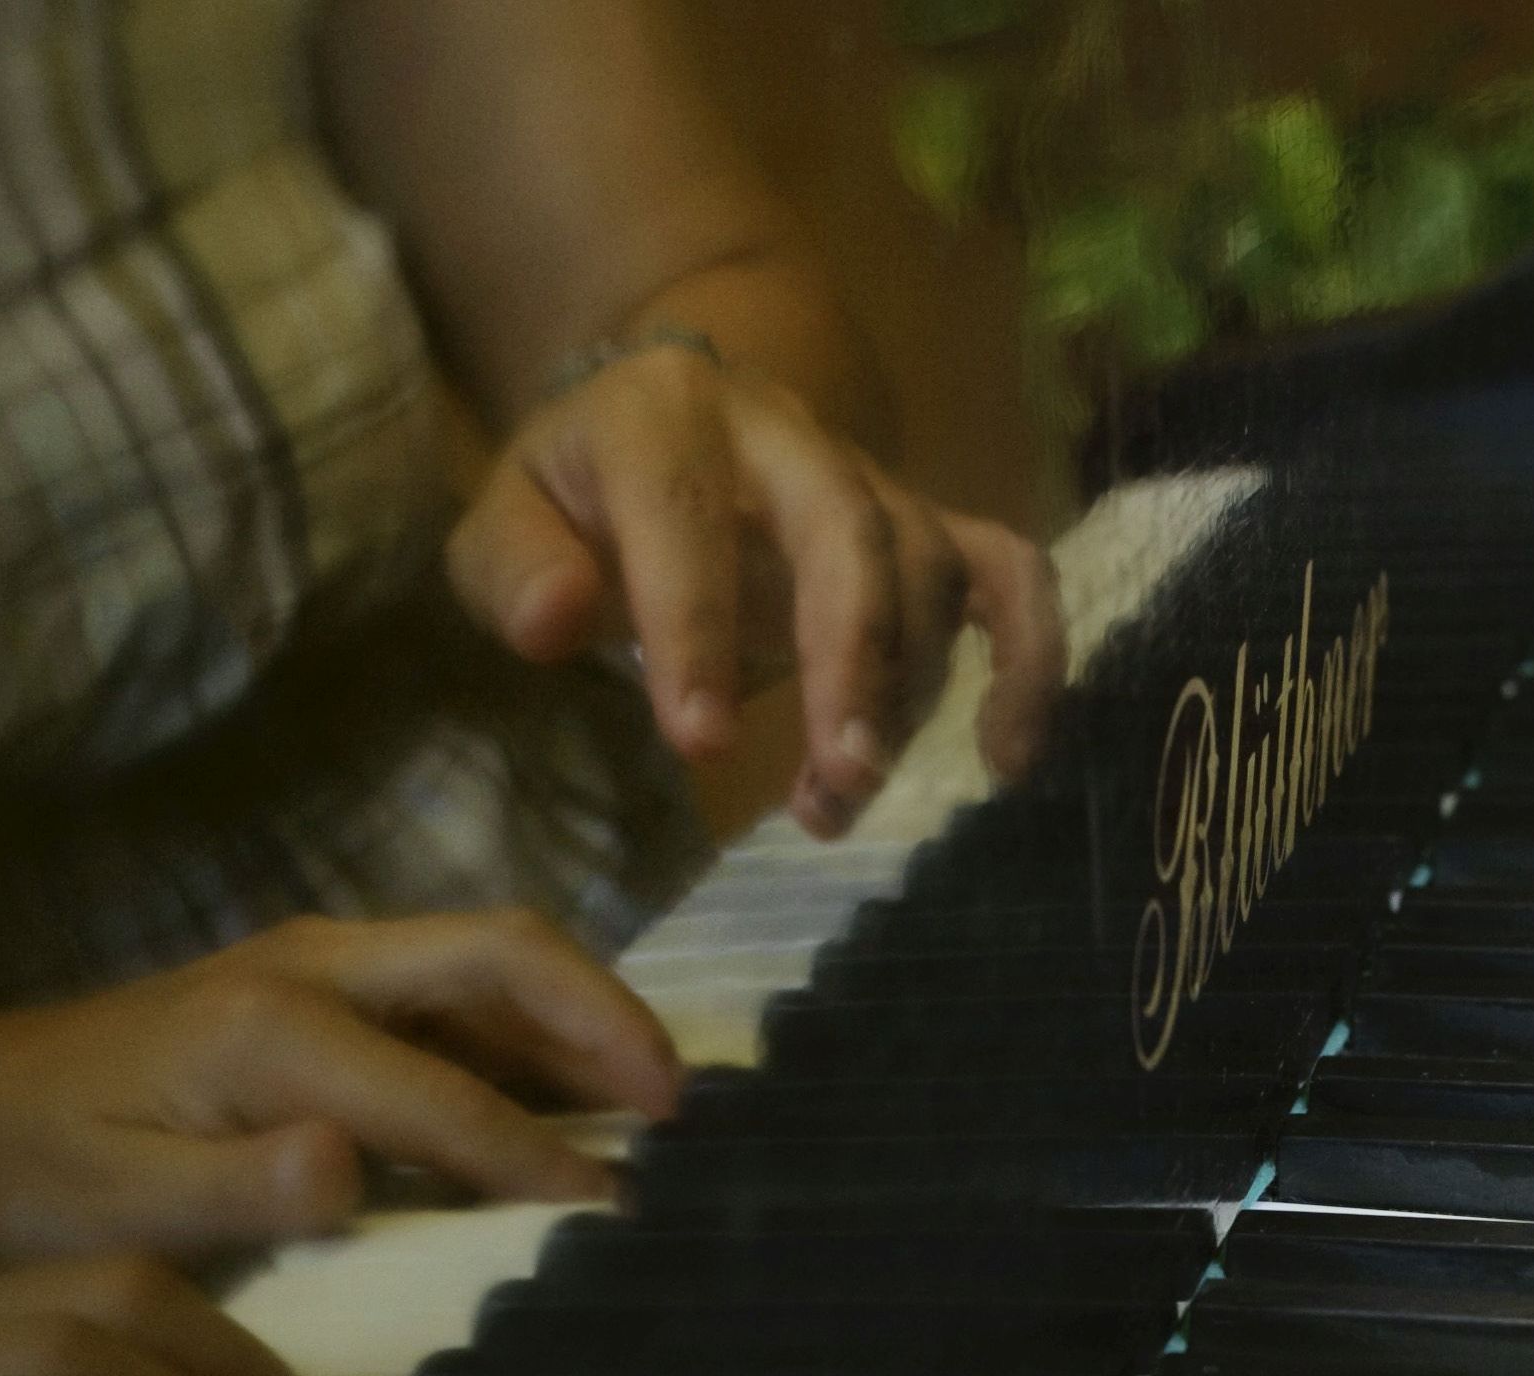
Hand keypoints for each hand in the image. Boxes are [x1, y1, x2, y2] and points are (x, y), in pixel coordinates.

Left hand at [0, 911, 683, 1260]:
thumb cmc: (42, 1173)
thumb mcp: (120, 1205)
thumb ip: (243, 1189)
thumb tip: (354, 1166)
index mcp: (271, 1026)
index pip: (444, 1096)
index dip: (536, 1159)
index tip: (614, 1217)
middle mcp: (314, 966)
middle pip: (503, 953)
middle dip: (605, 1020)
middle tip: (684, 1107)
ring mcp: (326, 964)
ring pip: (494, 960)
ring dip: (585, 1016)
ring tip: (661, 1100)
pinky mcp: (330, 986)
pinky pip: (462, 990)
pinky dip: (538, 1031)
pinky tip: (579, 1101)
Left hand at [447, 335, 1062, 834]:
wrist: (652, 425)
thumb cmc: (572, 497)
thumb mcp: (503, 521)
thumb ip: (515, 569)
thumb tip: (555, 621)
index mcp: (663, 415)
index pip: (688, 513)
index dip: (698, 630)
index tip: (698, 746)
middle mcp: (782, 429)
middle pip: (850, 527)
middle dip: (854, 660)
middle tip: (839, 781)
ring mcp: (864, 474)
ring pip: (926, 563)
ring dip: (906, 693)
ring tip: (838, 801)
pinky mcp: (919, 519)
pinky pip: (1006, 568)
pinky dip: (1030, 654)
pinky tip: (1008, 754)